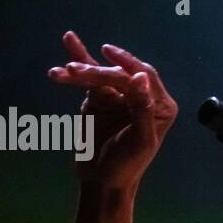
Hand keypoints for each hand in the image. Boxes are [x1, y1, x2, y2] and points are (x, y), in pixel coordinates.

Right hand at [48, 31, 177, 188]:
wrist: (102, 181)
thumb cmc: (127, 166)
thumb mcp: (139, 141)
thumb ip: (142, 109)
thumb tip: (140, 77)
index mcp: (160, 106)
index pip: (144, 78)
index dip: (127, 64)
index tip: (106, 53)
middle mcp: (142, 97)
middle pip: (120, 75)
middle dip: (96, 72)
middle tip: (73, 71)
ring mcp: (119, 96)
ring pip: (101, 75)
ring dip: (80, 70)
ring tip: (62, 72)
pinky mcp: (99, 99)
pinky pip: (88, 79)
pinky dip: (77, 64)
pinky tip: (70, 40)